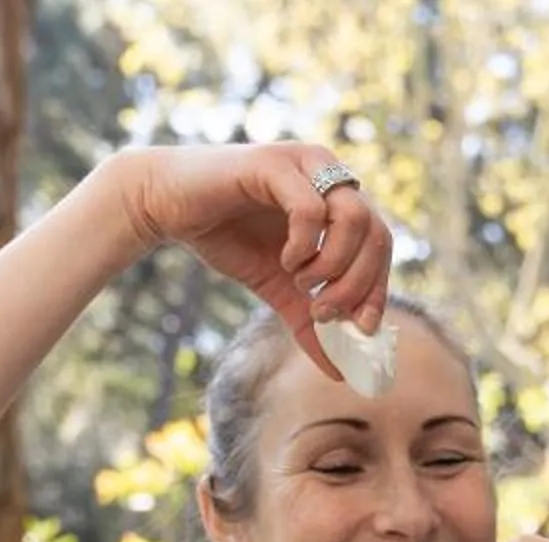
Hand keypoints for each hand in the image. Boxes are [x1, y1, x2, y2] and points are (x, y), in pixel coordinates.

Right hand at [94, 143, 392, 372]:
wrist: (167, 205)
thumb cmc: (226, 235)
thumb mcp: (277, 288)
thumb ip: (309, 321)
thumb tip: (339, 371)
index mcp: (336, 198)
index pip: (381, 244)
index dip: (378, 289)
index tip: (361, 328)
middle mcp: (329, 173)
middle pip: (377, 232)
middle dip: (358, 284)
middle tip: (325, 311)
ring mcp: (305, 163)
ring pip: (355, 216)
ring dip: (334, 264)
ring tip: (301, 281)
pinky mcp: (275, 162)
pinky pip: (312, 208)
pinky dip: (305, 245)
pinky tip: (285, 260)